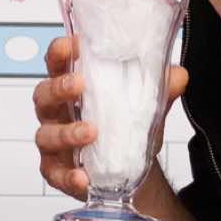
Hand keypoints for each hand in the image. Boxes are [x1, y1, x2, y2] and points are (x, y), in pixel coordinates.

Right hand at [32, 34, 187, 199]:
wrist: (127, 169)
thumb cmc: (124, 127)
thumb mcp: (145, 105)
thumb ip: (159, 89)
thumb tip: (178, 75)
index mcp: (71, 86)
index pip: (57, 62)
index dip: (60, 52)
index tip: (72, 44)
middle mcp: (56, 111)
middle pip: (43, 94)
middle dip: (58, 87)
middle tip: (78, 84)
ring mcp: (52, 141)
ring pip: (46, 134)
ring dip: (66, 132)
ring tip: (91, 132)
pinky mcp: (54, 169)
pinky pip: (54, 172)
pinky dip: (68, 174)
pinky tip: (82, 175)